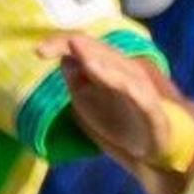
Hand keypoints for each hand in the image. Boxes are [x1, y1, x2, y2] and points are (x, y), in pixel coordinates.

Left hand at [50, 33, 190, 174]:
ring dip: (97, 58)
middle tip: (46, 47)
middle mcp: (125, 72)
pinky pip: (137, 92)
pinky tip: (105, 76)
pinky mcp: (151, 107)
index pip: (86, 48)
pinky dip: (121, 82)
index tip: (39, 51)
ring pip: (119, 67)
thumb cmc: (120, 121)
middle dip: (75, 45)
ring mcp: (140, 88)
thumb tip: (64, 58)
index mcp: (109, 68)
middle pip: (101, 51)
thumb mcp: (88, 101)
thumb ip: (77, 80)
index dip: (62, 44)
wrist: (154, 149)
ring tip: (77, 51)